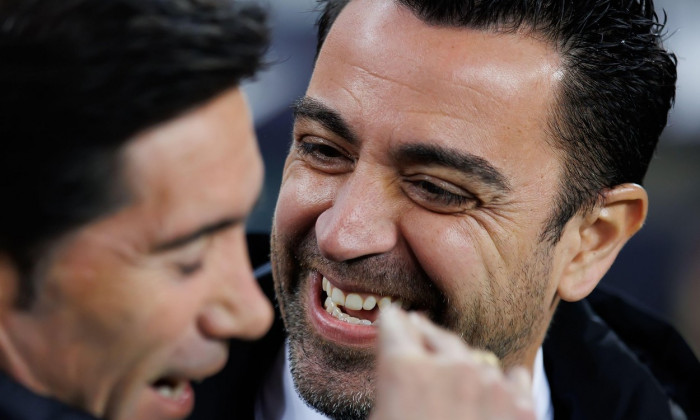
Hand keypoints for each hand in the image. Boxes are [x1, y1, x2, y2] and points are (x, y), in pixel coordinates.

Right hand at [369, 307, 535, 419]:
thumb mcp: (380, 413)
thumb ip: (390, 381)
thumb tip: (397, 369)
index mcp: (404, 370)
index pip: (394, 323)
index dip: (392, 321)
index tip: (395, 317)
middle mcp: (449, 367)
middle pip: (438, 334)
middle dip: (427, 336)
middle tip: (421, 334)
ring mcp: (490, 384)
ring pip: (476, 359)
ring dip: (466, 368)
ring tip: (460, 385)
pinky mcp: (522, 406)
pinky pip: (513, 378)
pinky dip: (502, 387)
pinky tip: (493, 397)